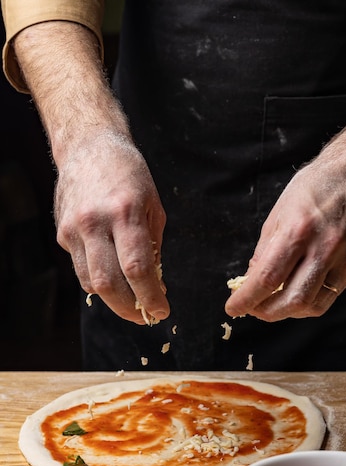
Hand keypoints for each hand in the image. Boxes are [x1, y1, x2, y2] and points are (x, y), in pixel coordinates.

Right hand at [12, 21, 169, 324]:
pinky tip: (113, 281)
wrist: (89, 148)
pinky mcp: (62, 233)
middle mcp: (95, 222)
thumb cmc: (130, 176)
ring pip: (90, 282)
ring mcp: (74, 229)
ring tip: (132, 303)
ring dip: (113, 301)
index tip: (162, 311)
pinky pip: (80, 269)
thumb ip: (153, 248)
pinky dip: (98, 282)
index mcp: (126, 212)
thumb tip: (155, 286)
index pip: (137, 269)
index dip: (151, 297)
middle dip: (129, 309)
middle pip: (109, 284)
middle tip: (146, 317)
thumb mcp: (154, 207)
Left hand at [225, 154, 345, 320]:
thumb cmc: (311, 190)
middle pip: (292, 300)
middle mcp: (324, 247)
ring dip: (287, 312)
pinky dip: (307, 303)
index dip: (246, 299)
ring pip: (312, 306)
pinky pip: (328, 297)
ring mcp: (343, 259)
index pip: (267, 278)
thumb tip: (252, 281)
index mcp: (298, 230)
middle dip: (265, 312)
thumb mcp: (277, 215)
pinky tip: (295, 294)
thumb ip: (264, 252)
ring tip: (272, 303)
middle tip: (251, 309)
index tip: (232, 308)